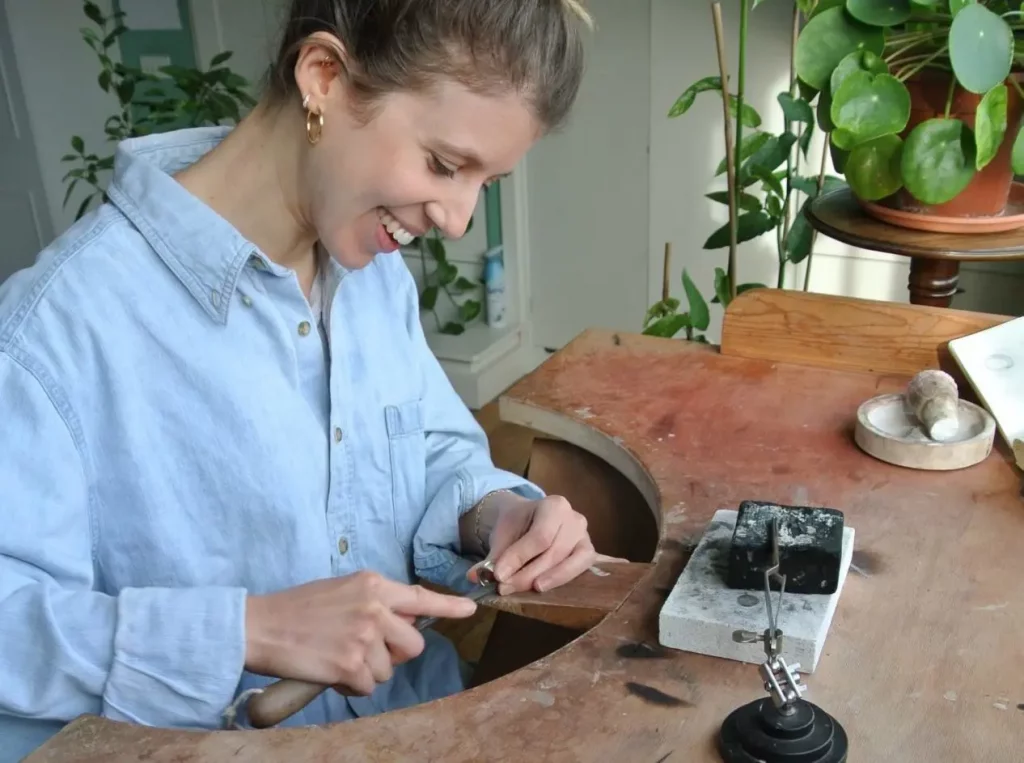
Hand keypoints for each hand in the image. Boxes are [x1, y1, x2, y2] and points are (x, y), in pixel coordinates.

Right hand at [244, 571, 476, 695]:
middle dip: (396, 654)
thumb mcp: (345, 590)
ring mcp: (364, 637)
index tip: (471, 609)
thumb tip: (406, 622)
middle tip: (367, 649)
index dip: (449, 606)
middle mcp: (374, 608)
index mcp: (373, 585)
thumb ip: (378, 602)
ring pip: (388, 670)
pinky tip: (329, 667)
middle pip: (413, 644)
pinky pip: (367, 686)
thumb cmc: (300, 608)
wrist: (262, 626)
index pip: (420, 597)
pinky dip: (349, 684)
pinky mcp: (351, 665)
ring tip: (337, 653)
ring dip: (366, 670)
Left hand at [476, 495, 597, 594]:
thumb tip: (476, 576)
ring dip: (545, 579)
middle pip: (553, 552)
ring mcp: (584, 535)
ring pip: (570, 562)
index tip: (499, 575)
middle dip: (527, 574)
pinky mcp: (588, 551)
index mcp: (554, 505)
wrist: (529, 519)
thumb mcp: (503, 534)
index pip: (540, 537)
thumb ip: (493, 556)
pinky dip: (562, 579)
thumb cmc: (517, 524)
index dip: (519, 557)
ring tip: (522, 590)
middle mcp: (574, 518)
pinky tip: (543, 588)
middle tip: (504, 588)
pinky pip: (580, 568)